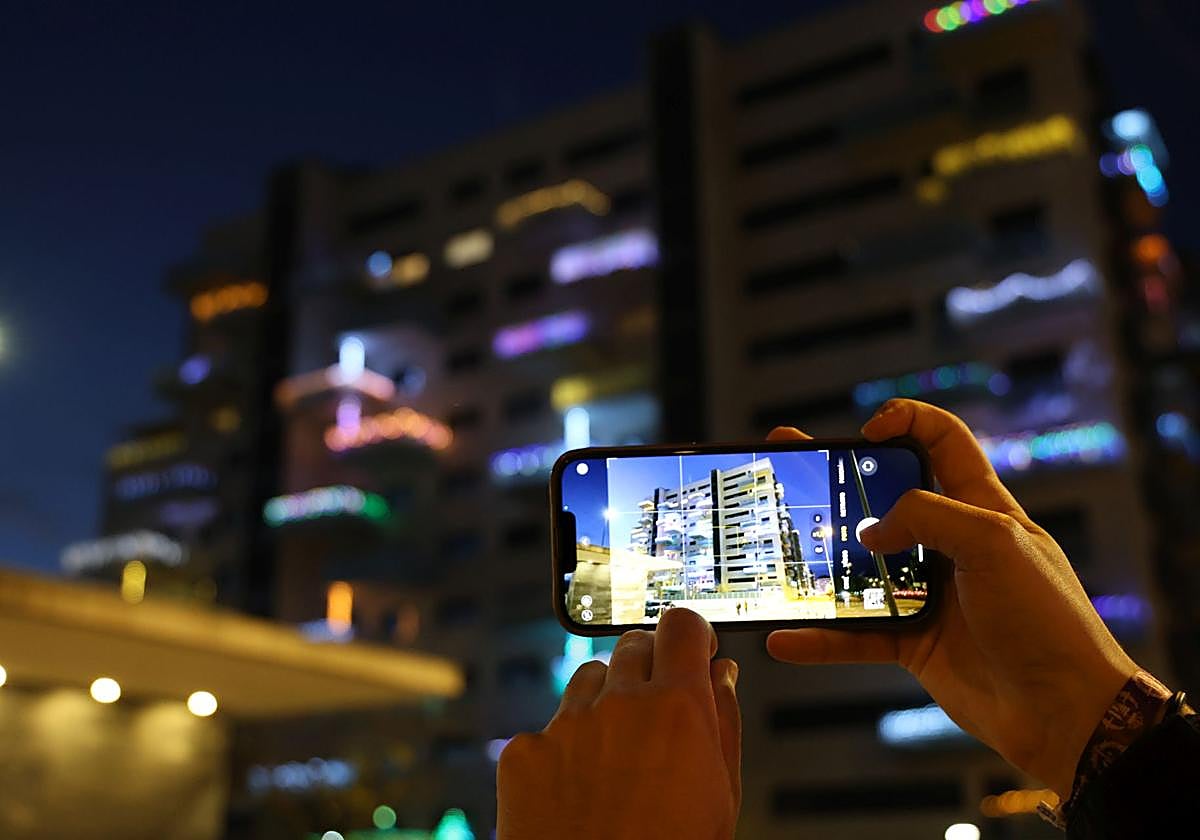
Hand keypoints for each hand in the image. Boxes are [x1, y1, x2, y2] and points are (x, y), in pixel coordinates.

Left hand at [497, 608, 740, 839]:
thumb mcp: (722, 796)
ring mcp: (565, 725)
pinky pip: (549, 727)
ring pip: (589, 679)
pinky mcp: (524, 751)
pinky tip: (578, 790)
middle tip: (657, 711)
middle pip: (633, 644)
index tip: (692, 647)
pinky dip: (564, 748)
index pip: (682, 625)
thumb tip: (721, 674)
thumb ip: (723, 722)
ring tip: (618, 757)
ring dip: (605, 700)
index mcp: (677, 708)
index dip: (690, 634)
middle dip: (649, 667)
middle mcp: (619, 704)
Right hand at [766, 399, 1136, 798]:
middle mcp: (950, 545)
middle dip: (835, 477)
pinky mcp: (914, 642)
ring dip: (817, 562)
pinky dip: (821, 638)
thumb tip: (873, 531)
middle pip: (884, 497)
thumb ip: (929, 516)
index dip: (906, 422)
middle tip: (789, 457)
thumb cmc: (1047, 619)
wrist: (1065, 712)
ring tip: (775, 548)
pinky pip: (856, 634)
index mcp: (981, 508)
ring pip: (860, 568)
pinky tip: (786, 636)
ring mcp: (929, 594)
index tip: (866, 433)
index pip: (942, 442)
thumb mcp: (995, 542)